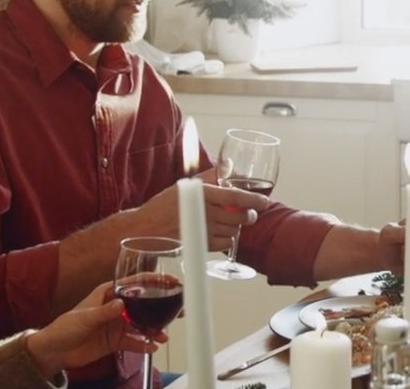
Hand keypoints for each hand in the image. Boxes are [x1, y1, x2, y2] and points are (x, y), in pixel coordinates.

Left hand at [25, 282, 166, 375]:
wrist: (54, 352)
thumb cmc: (64, 327)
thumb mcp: (85, 317)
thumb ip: (104, 312)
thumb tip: (121, 305)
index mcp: (108, 294)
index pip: (134, 283)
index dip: (153, 281)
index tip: (170, 281)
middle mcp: (116, 307)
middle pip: (143, 304)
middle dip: (159, 307)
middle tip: (176, 312)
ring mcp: (117, 324)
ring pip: (141, 325)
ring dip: (154, 329)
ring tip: (163, 335)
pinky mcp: (116, 341)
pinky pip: (134, 342)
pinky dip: (143, 344)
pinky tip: (151, 346)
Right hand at [134, 170, 267, 251]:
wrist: (144, 228)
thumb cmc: (165, 205)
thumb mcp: (187, 185)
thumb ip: (211, 175)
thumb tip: (229, 164)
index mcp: (202, 195)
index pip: (236, 197)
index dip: (254, 200)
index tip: (265, 201)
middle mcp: (204, 213)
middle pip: (239, 217)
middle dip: (249, 216)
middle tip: (250, 214)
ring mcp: (202, 231)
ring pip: (234, 231)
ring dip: (238, 228)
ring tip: (232, 223)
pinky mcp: (199, 245)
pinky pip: (224, 244)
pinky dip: (228, 239)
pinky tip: (222, 233)